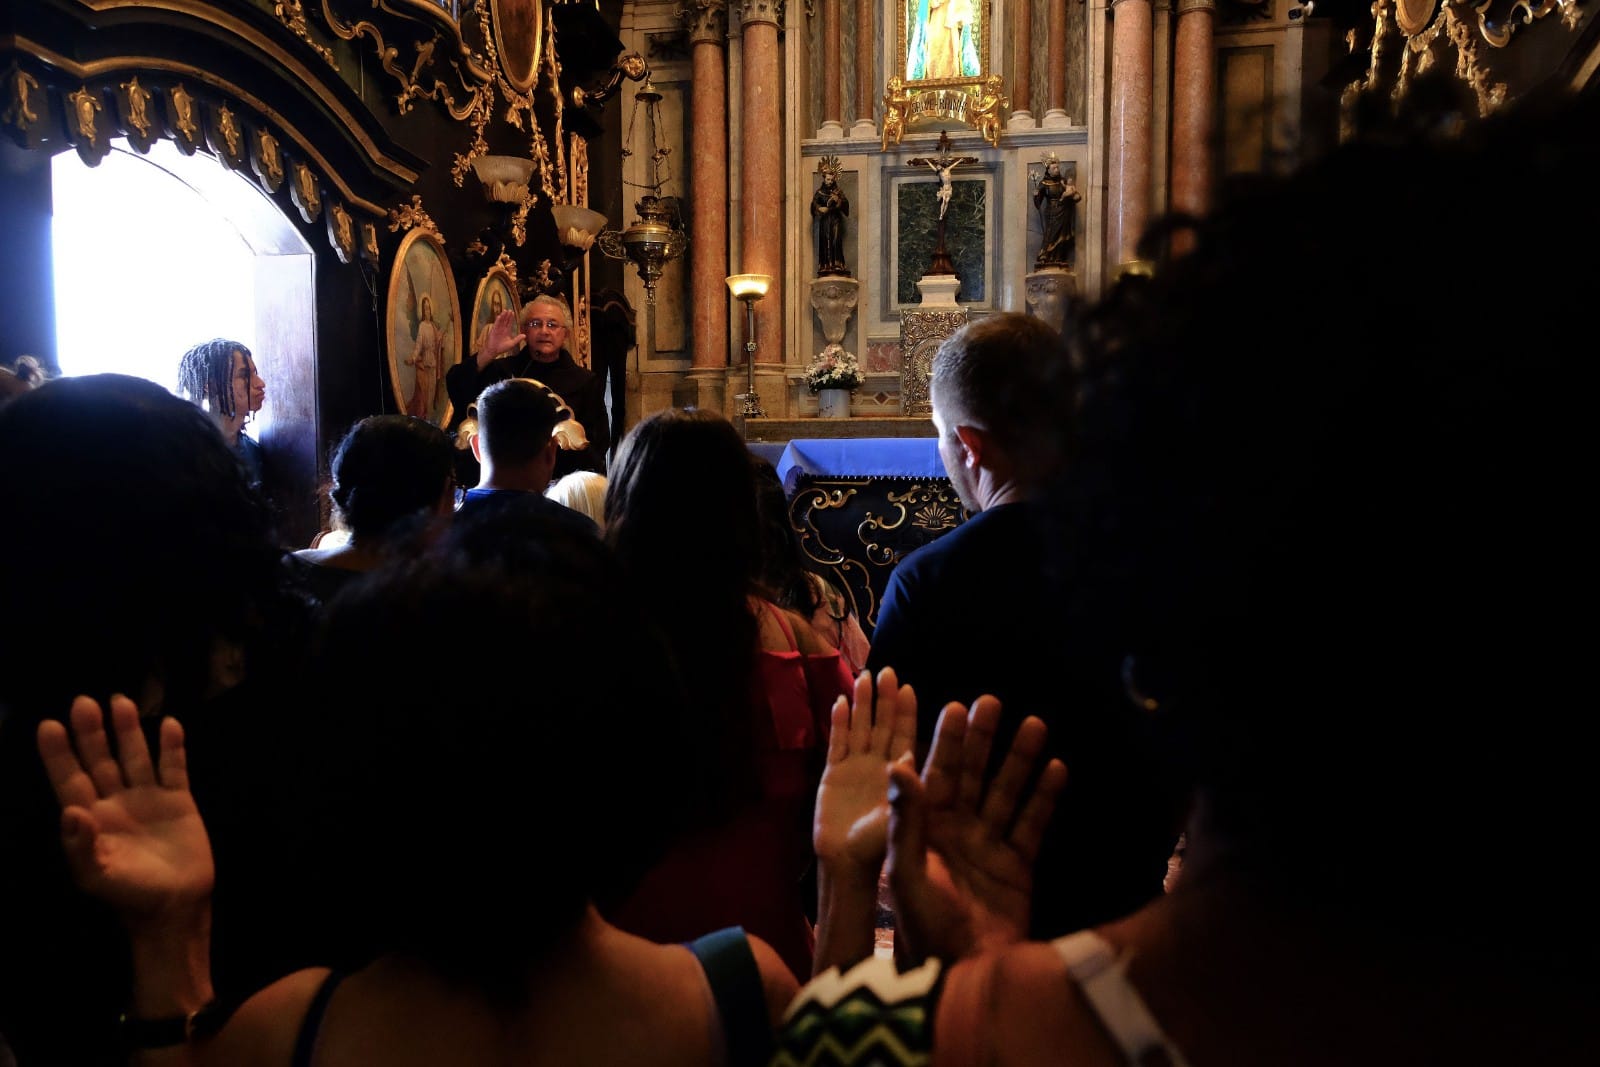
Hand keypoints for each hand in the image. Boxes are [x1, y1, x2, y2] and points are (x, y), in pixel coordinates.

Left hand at [35, 694, 214, 919]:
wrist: (175, 905)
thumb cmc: (129, 894)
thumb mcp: (96, 876)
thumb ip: (79, 845)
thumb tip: (69, 811)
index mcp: (90, 818)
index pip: (70, 779)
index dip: (58, 755)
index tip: (49, 725)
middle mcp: (116, 801)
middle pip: (100, 760)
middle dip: (91, 733)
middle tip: (83, 702)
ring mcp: (148, 798)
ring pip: (134, 756)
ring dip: (128, 730)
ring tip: (119, 702)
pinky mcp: (178, 800)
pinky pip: (173, 767)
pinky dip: (172, 746)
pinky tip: (169, 725)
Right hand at [478, 307, 521, 365]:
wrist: (494, 351)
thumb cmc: (502, 348)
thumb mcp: (512, 343)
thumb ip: (518, 339)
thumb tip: (524, 335)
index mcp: (507, 332)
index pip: (509, 323)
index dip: (511, 318)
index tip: (512, 312)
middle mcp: (502, 329)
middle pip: (505, 321)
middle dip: (507, 315)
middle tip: (509, 310)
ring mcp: (498, 329)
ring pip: (501, 321)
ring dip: (503, 316)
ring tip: (505, 311)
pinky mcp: (493, 331)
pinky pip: (496, 325)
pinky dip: (497, 321)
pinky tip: (499, 316)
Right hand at [813, 667, 917, 875]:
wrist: (844, 863)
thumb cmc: (876, 849)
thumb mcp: (895, 823)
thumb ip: (902, 794)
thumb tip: (906, 758)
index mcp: (898, 776)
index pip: (903, 737)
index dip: (905, 713)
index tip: (908, 688)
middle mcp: (879, 766)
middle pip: (882, 726)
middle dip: (885, 700)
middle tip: (887, 671)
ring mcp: (856, 767)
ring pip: (861, 729)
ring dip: (863, 704)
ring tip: (865, 677)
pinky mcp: (834, 774)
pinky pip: (838, 742)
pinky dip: (840, 723)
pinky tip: (841, 702)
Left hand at [886, 696, 1066, 965]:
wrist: (964, 971)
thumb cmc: (925, 925)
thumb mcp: (908, 871)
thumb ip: (905, 819)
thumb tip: (899, 764)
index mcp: (925, 829)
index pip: (935, 775)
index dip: (945, 743)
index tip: (954, 707)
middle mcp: (957, 831)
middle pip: (971, 776)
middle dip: (982, 741)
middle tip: (992, 703)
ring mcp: (989, 846)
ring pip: (1005, 792)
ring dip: (1019, 760)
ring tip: (1034, 724)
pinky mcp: (1018, 865)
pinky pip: (1032, 824)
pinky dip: (1044, 797)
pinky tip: (1057, 768)